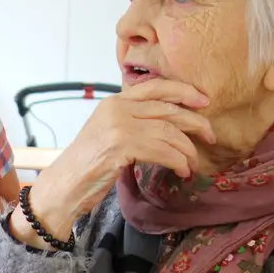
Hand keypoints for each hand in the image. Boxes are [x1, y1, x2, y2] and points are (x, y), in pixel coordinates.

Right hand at [21, 78, 213, 244]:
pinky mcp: (121, 147)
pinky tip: (182, 171)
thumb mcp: (108, 132)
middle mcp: (116, 108)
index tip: (204, 101)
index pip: (155, 87)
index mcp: (114, 101)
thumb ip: (132, 120)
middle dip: (195, 121)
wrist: (63, 185)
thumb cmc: (88, 164)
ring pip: (168, 132)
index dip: (184, 91)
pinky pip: (162, 151)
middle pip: (167, 108)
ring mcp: (118, 127)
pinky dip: (178, 161)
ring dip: (187, 149)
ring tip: (193, 163)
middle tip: (210, 135)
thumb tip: (169, 122)